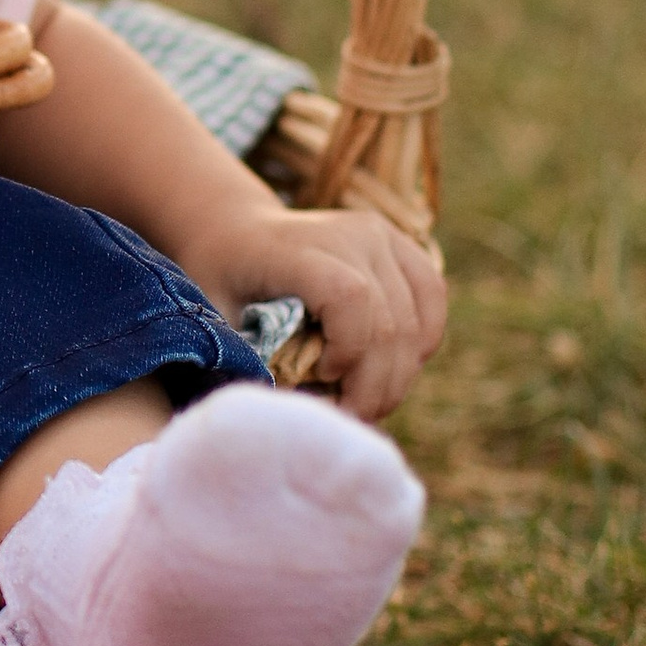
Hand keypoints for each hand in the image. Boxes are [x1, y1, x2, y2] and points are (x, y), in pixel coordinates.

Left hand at [188, 202, 446, 423]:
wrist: (234, 228)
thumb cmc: (219, 278)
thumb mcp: (212, 316)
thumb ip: (246, 358)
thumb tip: (290, 413)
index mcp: (296, 249)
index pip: (350, 298)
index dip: (350, 352)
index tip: (323, 382)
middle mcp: (349, 234)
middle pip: (389, 321)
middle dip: (377, 385)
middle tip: (352, 417)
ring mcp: (379, 235)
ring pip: (417, 318)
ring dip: (400, 374)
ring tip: (369, 401)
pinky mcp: (399, 243)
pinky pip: (432, 297)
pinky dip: (421, 343)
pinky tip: (392, 369)